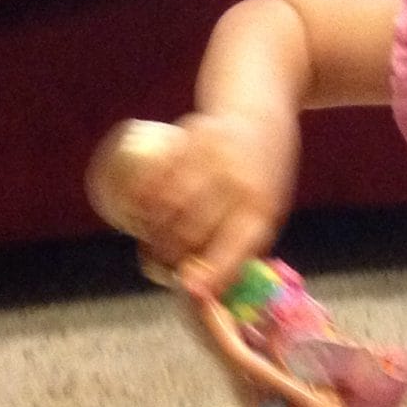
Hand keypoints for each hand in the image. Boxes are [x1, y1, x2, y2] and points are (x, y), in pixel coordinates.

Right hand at [96, 112, 294, 296]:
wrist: (259, 114)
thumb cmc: (263, 177)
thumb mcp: (268, 211)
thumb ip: (244, 246)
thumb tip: (213, 293)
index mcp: (262, 207)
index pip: (234, 247)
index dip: (211, 273)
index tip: (190, 292)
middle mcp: (237, 182)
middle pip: (192, 231)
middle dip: (172, 257)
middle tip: (164, 267)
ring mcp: (212, 158)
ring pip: (168, 205)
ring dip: (152, 233)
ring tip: (151, 246)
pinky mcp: (188, 137)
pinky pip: (156, 173)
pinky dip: (141, 199)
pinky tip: (137, 214)